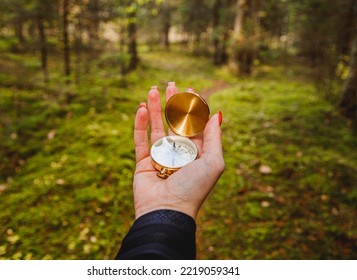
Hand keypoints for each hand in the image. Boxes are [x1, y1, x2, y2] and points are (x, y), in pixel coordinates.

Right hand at [133, 83, 224, 219]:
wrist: (167, 211)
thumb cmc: (194, 188)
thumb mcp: (213, 162)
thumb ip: (214, 138)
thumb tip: (216, 114)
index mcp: (196, 153)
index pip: (194, 124)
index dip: (192, 106)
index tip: (190, 89)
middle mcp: (178, 153)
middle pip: (174, 122)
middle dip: (172, 103)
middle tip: (169, 84)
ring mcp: (160, 156)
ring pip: (156, 127)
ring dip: (155, 108)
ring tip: (152, 90)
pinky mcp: (143, 162)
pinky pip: (140, 140)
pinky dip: (140, 124)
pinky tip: (142, 108)